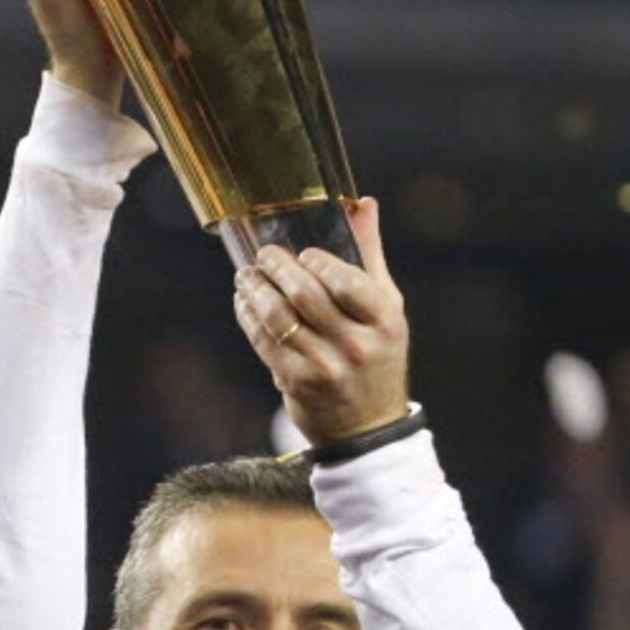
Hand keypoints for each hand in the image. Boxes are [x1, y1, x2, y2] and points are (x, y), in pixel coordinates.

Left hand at [232, 201, 409, 444]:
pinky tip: (244, 302)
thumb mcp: (386, 307)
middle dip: (276, 268)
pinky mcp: (297, 383)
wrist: (367, 426)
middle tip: (262, 255)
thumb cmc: (377, 354)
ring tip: (245, 276)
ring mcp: (326, 366)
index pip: (347, 281)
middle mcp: (357, 345)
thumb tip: (363, 203)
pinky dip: (248, 317)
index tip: (302, 253)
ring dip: (254, 290)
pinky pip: (263, 341)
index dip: (318, 262)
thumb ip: (370, 254)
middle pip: (306, 295)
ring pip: (278, 317)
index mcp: (385, 320)